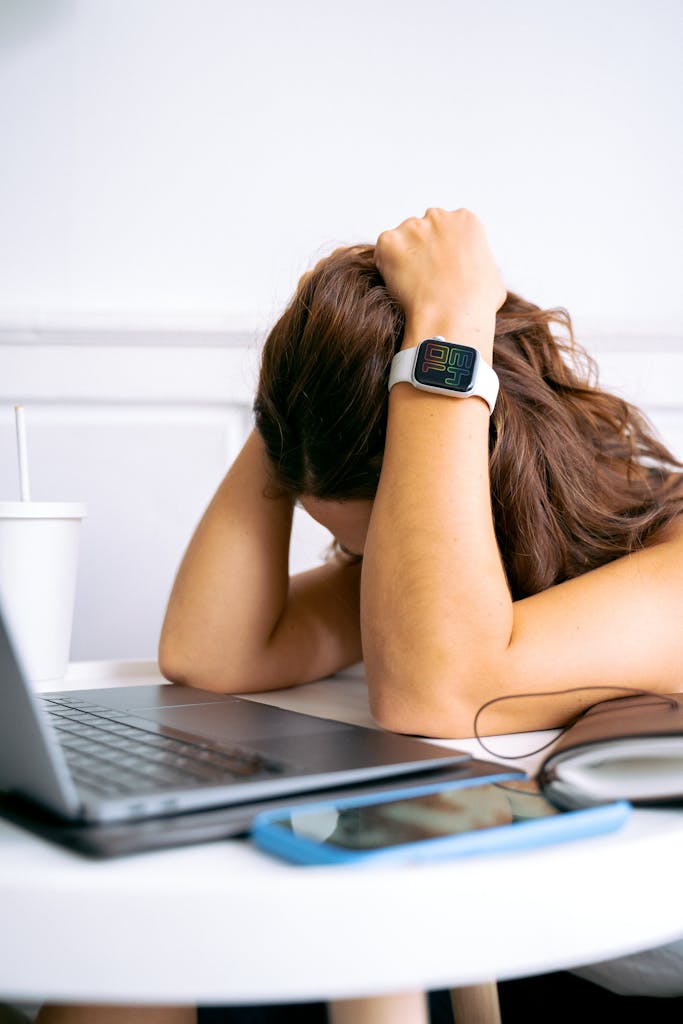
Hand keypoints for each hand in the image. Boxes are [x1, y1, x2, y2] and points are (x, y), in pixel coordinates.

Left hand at [375, 208, 505, 349]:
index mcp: (465, 220)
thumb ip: (479, 265)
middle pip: (424, 229)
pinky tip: (400, 287)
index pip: (448, 228)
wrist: (451, 317)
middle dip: (423, 249)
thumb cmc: (476, 305)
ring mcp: (412, 227)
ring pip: (402, 240)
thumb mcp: (492, 278)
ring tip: (413, 287)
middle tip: (424, 278)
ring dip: (404, 258)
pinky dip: (387, 268)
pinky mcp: (389, 242)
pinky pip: (384, 253)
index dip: (444, 250)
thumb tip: (475, 274)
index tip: (442, 270)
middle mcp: (438, 216)